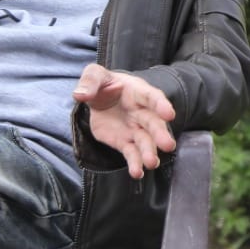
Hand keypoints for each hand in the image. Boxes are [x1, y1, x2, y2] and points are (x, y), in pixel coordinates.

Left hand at [73, 64, 176, 178]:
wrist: (100, 98)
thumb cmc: (103, 84)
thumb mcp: (95, 75)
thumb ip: (89, 82)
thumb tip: (80, 95)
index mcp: (137, 91)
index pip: (151, 97)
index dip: (161, 105)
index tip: (169, 114)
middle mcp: (141, 111)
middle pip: (153, 122)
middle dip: (160, 133)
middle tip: (168, 145)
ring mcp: (135, 128)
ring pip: (145, 141)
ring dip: (149, 152)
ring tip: (151, 164)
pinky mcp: (125, 142)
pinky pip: (132, 153)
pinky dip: (135, 163)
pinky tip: (137, 173)